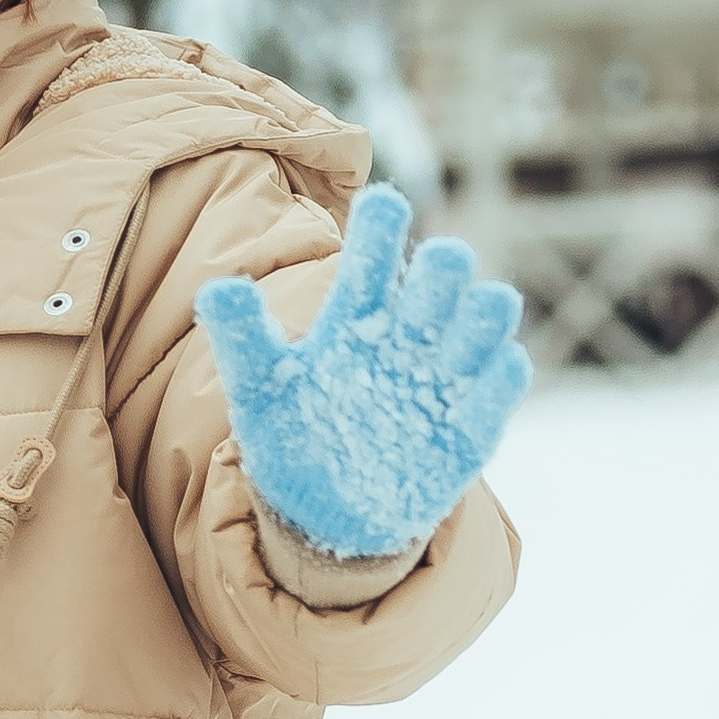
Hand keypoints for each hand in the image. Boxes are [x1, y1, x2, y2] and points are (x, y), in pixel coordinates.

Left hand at [195, 183, 529, 561]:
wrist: (322, 515)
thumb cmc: (292, 435)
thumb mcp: (260, 387)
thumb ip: (242, 337)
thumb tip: (216, 289)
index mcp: (358, 315)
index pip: (373, 258)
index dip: (381, 228)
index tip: (384, 204)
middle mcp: (407, 335)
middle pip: (439, 280)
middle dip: (444, 268)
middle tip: (440, 261)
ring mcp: (443, 377)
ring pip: (484, 320)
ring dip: (486, 312)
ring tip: (483, 307)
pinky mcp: (469, 427)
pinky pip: (499, 388)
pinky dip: (502, 376)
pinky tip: (499, 367)